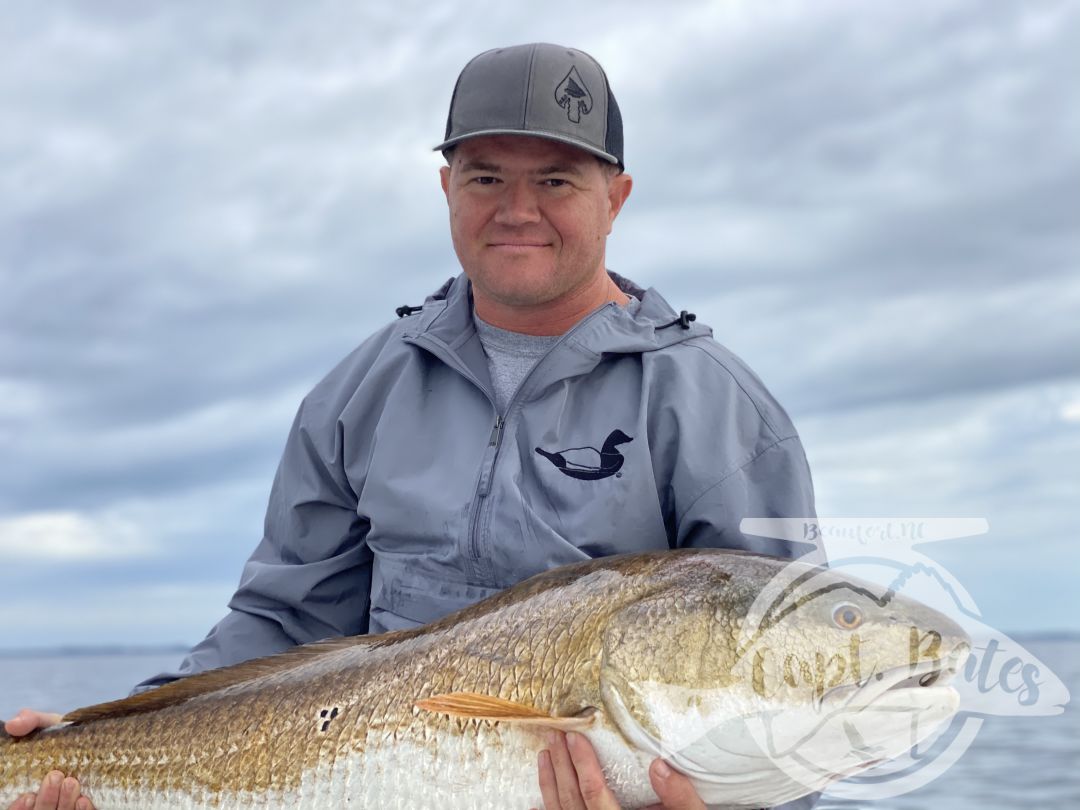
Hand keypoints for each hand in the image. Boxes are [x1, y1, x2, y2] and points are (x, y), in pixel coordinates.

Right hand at [4, 710, 94, 809]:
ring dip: (64, 804)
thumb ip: (31, 723)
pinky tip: (84, 801)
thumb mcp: (48, 725)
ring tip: (71, 783)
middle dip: (46, 801)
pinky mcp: (84, 807)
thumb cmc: (62, 734)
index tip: (27, 796)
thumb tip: (14, 724)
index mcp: (27, 791)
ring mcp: (63, 805)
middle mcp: (43, 802)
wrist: (93, 737)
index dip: (17, 809)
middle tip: (55, 777)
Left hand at [536, 730, 705, 809]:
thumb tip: (659, 766)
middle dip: (561, 766)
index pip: (595, 794)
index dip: (583, 764)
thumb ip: (680, 797)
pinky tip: (537, 804)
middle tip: (554, 735)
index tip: (575, 736)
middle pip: (572, 801)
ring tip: (543, 756)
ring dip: (549, 786)